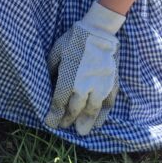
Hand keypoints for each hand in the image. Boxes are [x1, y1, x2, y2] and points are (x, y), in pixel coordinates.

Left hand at [45, 1, 124, 135]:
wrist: (99, 29)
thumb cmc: (74, 39)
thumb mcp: (56, 52)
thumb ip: (52, 70)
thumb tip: (49, 83)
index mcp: (68, 79)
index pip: (59, 103)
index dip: (54, 115)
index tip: (51, 123)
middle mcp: (84, 86)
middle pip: (75, 109)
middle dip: (68, 120)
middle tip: (64, 127)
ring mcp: (100, 86)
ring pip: (92, 111)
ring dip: (86, 123)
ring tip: (82, 132)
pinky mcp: (112, 83)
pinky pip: (108, 103)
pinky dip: (103, 114)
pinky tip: (99, 123)